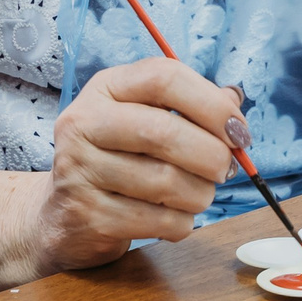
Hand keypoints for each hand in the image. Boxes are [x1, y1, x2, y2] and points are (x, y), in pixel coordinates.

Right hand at [36, 58, 240, 268]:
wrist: (62, 214)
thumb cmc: (119, 158)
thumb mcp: (145, 117)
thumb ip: (190, 107)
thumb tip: (234, 100)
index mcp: (105, 88)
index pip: (164, 77)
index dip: (212, 104)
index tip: (238, 130)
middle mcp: (84, 122)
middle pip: (164, 131)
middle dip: (211, 154)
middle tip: (226, 169)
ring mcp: (79, 170)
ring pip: (165, 181)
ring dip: (200, 193)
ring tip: (201, 194)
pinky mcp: (86, 215)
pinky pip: (156, 221)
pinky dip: (181, 223)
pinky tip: (177, 218)